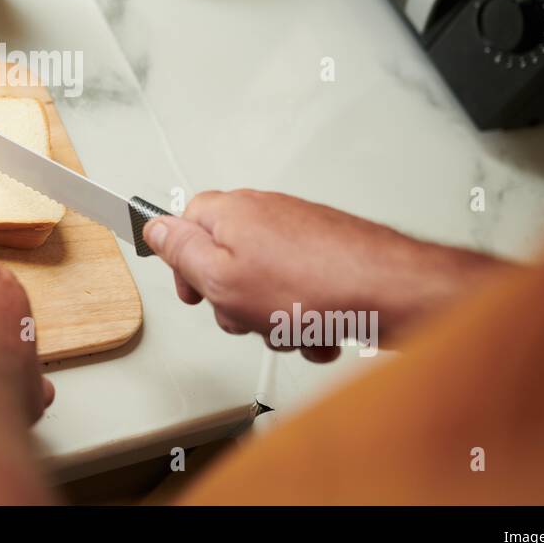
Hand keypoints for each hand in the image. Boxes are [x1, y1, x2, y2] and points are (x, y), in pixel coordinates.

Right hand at [143, 189, 498, 358]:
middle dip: (234, 300)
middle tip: (247, 316)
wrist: (390, 291)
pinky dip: (306, 317)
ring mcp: (299, 232)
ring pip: (265, 282)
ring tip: (292, 328)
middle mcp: (265, 212)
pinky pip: (301, 292)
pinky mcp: (329, 252)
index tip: (196, 293)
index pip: (184, 224)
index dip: (184, 265)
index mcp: (231, 211)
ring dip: (273, 317)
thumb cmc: (314, 284)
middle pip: (226, 260)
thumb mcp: (222, 278)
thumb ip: (180, 252)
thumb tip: (154, 229)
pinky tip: (319, 331)